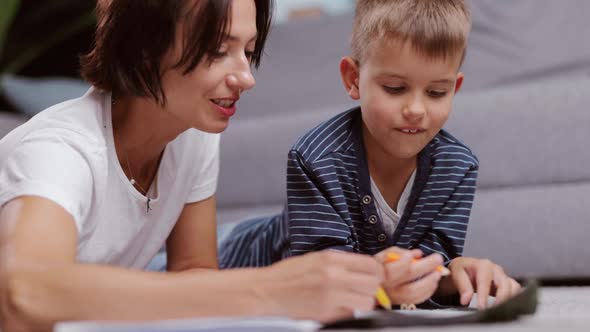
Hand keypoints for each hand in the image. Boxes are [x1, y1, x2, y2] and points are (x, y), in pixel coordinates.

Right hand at [262, 250, 384, 321]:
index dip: (376, 272)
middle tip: (363, 289)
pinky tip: (336, 306)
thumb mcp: (316, 259)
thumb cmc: (288, 275)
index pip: (371, 264)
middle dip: (372, 287)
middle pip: (373, 284)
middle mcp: (333, 276)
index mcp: (331, 259)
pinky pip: (351, 314)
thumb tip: (364, 269)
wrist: (266, 291)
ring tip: (351, 299)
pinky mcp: (326, 313)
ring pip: (367, 302)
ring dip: (363, 302)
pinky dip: (348, 312)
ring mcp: (331, 296)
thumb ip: (341, 263)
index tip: (374, 276)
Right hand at [375, 247, 442, 304]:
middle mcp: (387, 285)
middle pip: (408, 276)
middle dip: (426, 266)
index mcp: (381, 271)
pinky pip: (416, 300)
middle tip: (437, 259)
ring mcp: (394, 296)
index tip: (416, 254)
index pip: (393, 267)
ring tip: (437, 273)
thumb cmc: (379, 267)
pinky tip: (433, 284)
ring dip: (429, 281)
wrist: (371, 285)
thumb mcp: (384, 255)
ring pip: (414, 291)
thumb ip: (399, 252)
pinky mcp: (400, 302)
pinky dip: (428, 292)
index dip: (405, 261)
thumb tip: (418, 254)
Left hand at [438, 257, 520, 308]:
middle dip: (499, 299)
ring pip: (513, 287)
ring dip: (508, 299)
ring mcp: (503, 276)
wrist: (465, 268)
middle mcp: (496, 269)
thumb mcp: (456, 273)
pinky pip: (516, 290)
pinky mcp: (507, 282)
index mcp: (483, 265)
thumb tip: (466, 300)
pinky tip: (506, 306)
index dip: (484, 296)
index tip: (481, 308)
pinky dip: (514, 298)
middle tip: (492, 312)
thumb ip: (462, 286)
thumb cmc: (461, 269)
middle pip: (504, 284)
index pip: (485, 281)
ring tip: (499, 311)